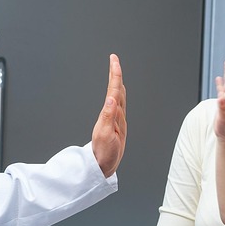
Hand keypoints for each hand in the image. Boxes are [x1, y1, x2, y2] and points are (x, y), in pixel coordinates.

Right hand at [91, 54, 126, 176]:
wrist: (104, 166)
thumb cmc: (105, 153)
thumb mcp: (106, 135)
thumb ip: (108, 116)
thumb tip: (111, 98)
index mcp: (115, 115)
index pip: (116, 89)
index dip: (115, 73)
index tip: (113, 59)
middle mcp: (118, 115)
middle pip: (119, 89)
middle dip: (116, 73)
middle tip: (113, 59)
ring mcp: (117, 119)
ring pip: (119, 96)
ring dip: (117, 81)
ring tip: (115, 70)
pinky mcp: (114, 123)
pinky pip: (116, 104)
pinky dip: (116, 93)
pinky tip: (116, 92)